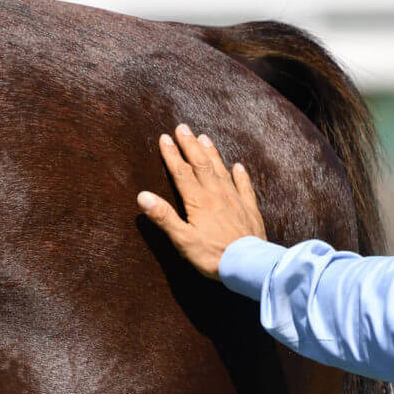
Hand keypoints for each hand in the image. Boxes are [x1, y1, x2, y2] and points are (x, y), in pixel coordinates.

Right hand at [137, 123, 265, 279]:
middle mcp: (216, 194)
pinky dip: (240, 174)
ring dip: (211, 153)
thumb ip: (164, 217)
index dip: (172, 154)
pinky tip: (237, 166)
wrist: (247, 265)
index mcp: (198, 200)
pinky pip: (244, 186)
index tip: (164, 138)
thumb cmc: (212, 255)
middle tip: (183, 128)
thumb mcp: (182, 240)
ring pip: (221, 170)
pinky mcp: (249, 208)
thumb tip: (143, 196)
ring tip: (204, 138)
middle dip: (190, 145)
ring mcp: (235, 199)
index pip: (182, 172)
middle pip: (201, 164)